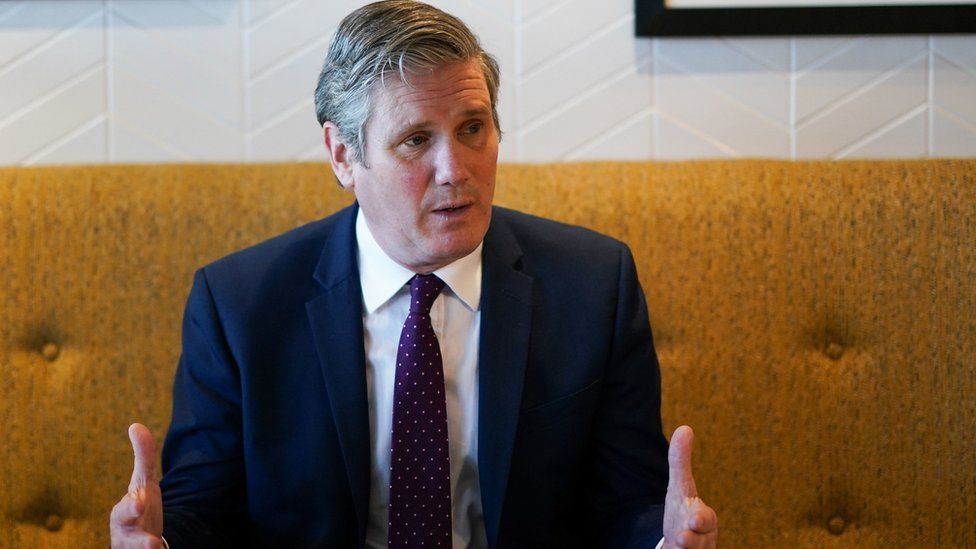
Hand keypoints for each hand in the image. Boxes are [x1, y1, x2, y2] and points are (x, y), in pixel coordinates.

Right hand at [110, 423, 164, 548]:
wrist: (134, 540)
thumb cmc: (138, 507)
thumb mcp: (143, 482)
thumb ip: (143, 456)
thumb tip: (136, 425)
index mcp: (124, 513)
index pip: (128, 509)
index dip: (132, 507)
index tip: (140, 502)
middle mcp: (127, 534)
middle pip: (130, 539)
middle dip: (139, 539)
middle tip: (150, 541)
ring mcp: (136, 547)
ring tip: (156, 548)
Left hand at [662, 426, 717, 548]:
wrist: (684, 542)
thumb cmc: (684, 512)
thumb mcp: (680, 486)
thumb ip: (680, 461)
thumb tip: (684, 427)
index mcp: (702, 519)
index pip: (705, 519)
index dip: (700, 520)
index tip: (693, 519)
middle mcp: (700, 540)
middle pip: (699, 542)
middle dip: (692, 541)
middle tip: (682, 538)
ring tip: (676, 545)